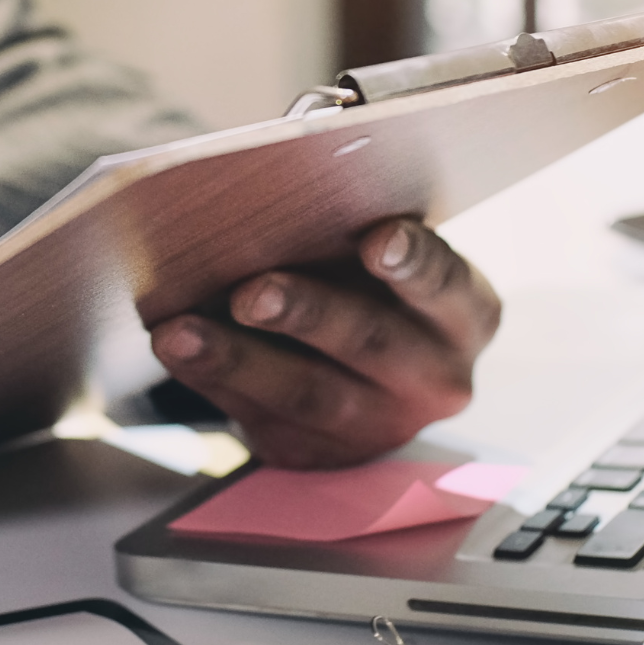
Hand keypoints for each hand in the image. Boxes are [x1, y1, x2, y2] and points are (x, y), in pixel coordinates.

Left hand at [148, 219, 500, 468]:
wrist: (364, 370)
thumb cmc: (370, 285)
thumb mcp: (382, 256)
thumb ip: (353, 227)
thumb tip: (276, 190)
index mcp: (465, 314)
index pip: (445, 285)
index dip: (413, 263)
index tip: (378, 238)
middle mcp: (434, 378)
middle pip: (368, 342)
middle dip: (306, 314)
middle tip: (251, 292)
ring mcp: (379, 426)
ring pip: (306, 394)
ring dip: (237, 360)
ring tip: (181, 333)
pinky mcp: (320, 454)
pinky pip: (263, 419)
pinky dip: (213, 381)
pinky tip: (177, 352)